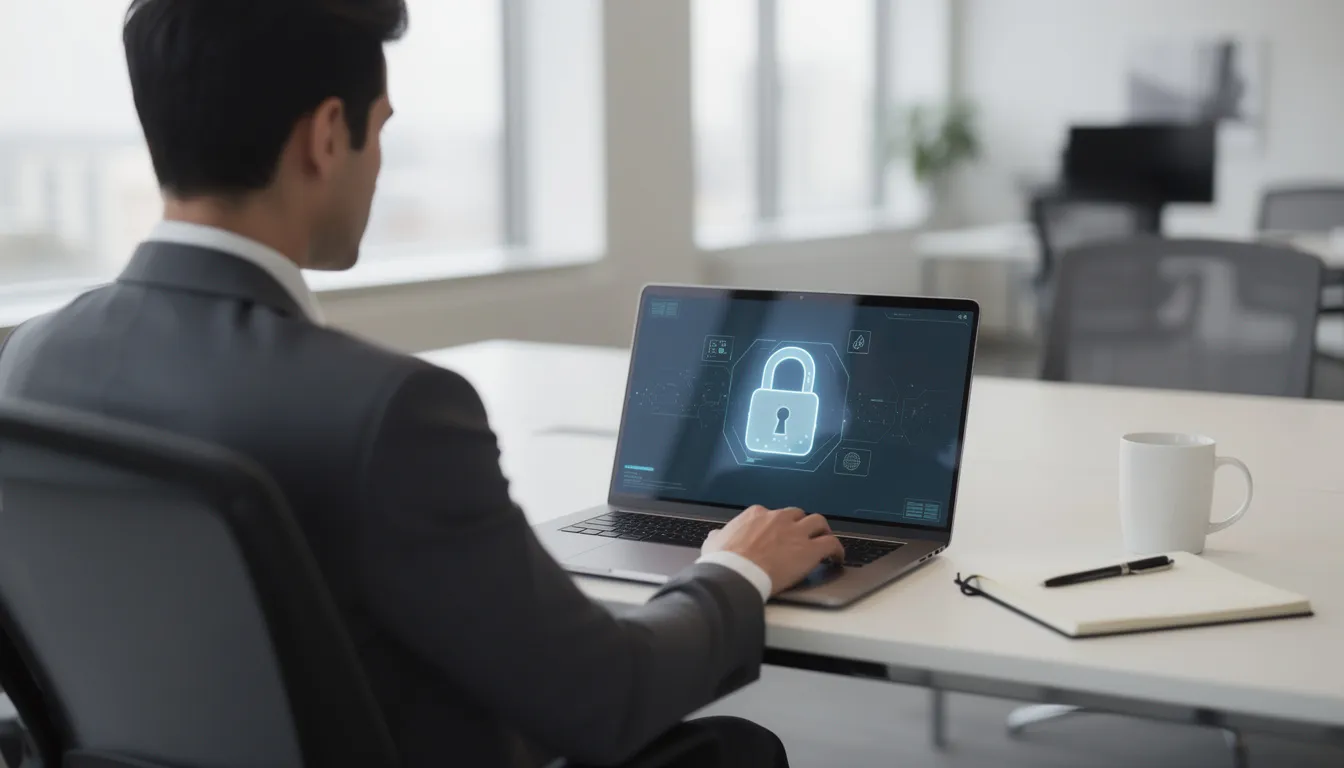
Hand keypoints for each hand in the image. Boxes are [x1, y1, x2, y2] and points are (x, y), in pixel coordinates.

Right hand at [702, 505, 845, 594]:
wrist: (736, 573)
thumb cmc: (724, 561)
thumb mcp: (713, 542)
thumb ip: (718, 536)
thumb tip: (715, 537)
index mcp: (756, 515)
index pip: (771, 514)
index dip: (777, 526)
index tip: (778, 535)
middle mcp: (778, 519)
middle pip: (797, 515)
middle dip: (801, 525)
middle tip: (802, 537)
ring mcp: (796, 533)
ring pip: (819, 522)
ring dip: (822, 531)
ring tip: (823, 541)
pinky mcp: (810, 550)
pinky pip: (832, 543)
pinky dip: (837, 549)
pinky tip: (837, 558)